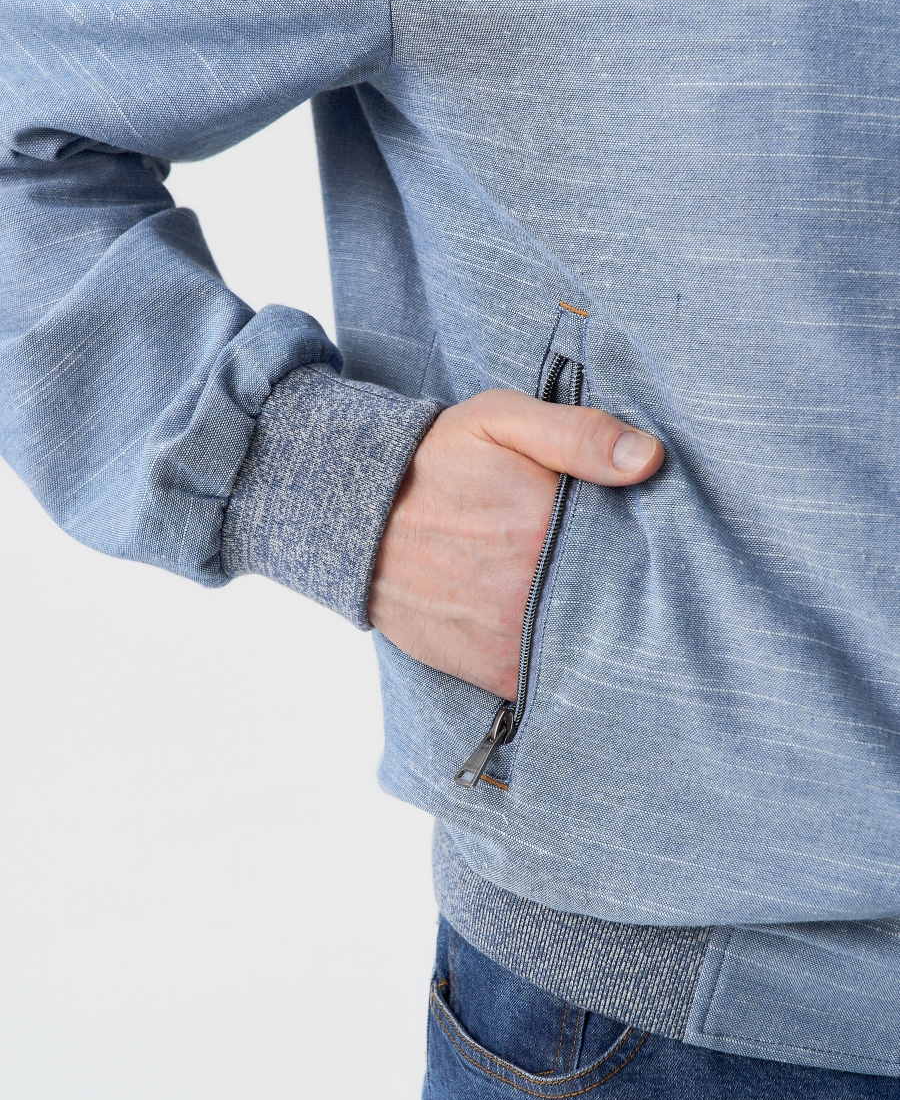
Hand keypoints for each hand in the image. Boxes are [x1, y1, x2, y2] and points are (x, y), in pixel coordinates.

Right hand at [368, 388, 664, 699]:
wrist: (352, 517)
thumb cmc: (434, 460)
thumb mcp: (501, 420)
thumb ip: (578, 434)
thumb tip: (650, 458)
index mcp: (545, 527)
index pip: (638, 549)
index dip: (656, 546)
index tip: (659, 538)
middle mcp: (532, 594)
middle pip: (618, 602)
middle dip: (632, 590)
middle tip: (637, 573)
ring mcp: (513, 640)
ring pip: (590, 646)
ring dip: (603, 630)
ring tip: (606, 605)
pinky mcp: (495, 672)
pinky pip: (553, 679)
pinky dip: (569, 664)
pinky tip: (572, 635)